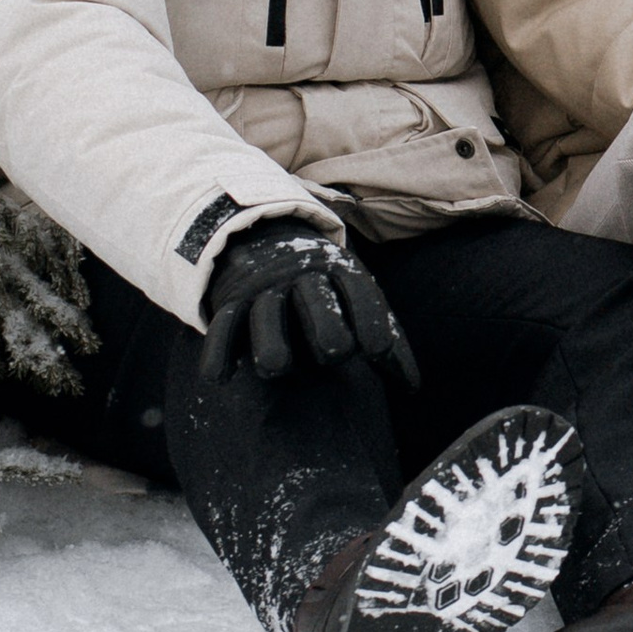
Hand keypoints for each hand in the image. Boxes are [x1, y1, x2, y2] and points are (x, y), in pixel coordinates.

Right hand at [200, 218, 419, 386]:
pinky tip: (219, 379)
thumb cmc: (329, 293)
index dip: (372, 321)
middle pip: (316, 302)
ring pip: (267, 315)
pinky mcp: (233, 302)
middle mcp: (305, 278)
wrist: (268, 242)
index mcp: (343, 273)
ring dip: (271, 342)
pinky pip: (223, 326)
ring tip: (276, 368)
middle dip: (327, 328)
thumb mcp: (359, 303)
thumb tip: (413, 389)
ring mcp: (267, 289)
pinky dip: (219, 352)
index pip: (362, 294)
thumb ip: (389, 344)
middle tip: (335, 353)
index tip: (379, 353)